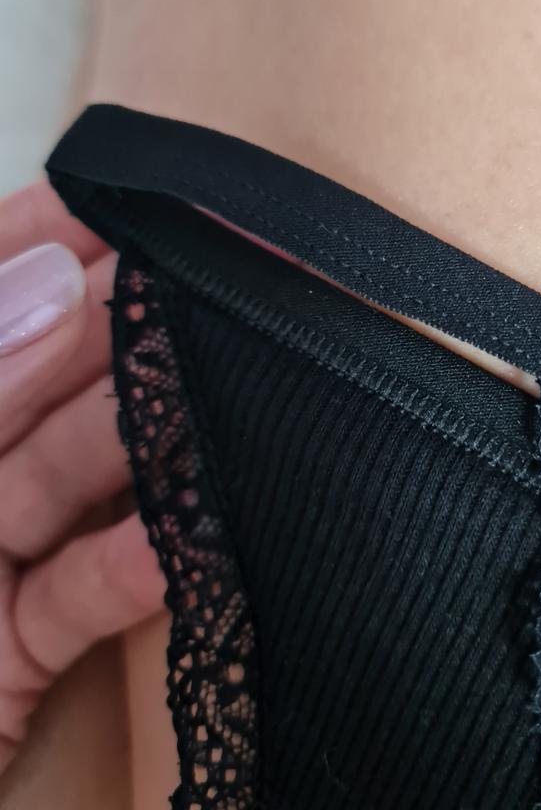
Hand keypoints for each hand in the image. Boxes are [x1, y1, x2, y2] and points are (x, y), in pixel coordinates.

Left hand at [0, 182, 164, 773]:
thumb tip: (56, 280)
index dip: (28, 243)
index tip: (112, 205)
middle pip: (25, 382)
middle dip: (106, 341)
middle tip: (201, 299)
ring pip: (63, 478)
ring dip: (135, 453)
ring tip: (210, 415)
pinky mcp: (13, 646)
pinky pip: (77, 591)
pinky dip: (130, 573)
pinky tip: (184, 544)